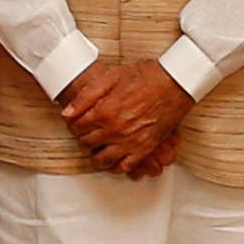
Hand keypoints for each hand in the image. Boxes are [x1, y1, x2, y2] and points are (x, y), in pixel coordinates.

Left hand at [61, 61, 192, 175]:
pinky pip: (125, 167)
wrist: (175, 83)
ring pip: (102, 159)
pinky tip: (114, 158)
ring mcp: (130, 142)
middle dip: (83, 137)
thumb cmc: (146, 76)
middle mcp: (115, 130)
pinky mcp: (144, 149)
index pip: (77, 126)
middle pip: (87, 143)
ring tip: (97, 147)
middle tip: (86, 132)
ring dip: (95, 155)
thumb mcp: (112, 76)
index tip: (76, 121)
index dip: (74, 124)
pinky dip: (116, 166)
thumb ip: (87, 95)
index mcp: (104, 111)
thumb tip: (68, 112)